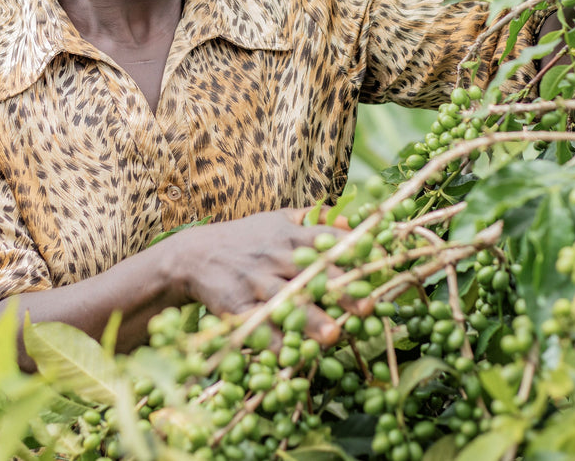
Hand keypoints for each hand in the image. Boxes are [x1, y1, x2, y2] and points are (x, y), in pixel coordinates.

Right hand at [168, 207, 358, 344]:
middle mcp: (275, 257)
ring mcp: (255, 282)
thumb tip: (355, 221)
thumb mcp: (279, 219)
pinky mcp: (237, 306)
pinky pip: (258, 326)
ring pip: (286, 301)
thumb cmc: (247, 238)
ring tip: (333, 336)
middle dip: (340, 290)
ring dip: (310, 320)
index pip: (327, 239)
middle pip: (312, 273)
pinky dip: (274, 342)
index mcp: (290, 235)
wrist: (196, 255)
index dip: (353, 249)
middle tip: (367, 306)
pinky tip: (291, 355)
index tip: (378, 259)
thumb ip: (316, 219)